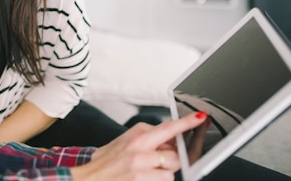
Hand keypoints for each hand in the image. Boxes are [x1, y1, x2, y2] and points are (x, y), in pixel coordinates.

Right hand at [70, 111, 206, 180]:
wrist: (89, 177)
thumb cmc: (108, 161)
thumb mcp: (126, 141)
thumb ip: (148, 138)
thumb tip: (172, 141)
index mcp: (137, 136)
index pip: (168, 127)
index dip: (187, 123)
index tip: (200, 117)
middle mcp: (139, 149)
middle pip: (174, 154)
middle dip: (170, 161)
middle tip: (156, 162)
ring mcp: (140, 166)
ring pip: (170, 172)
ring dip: (163, 174)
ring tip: (146, 172)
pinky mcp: (140, 180)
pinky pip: (163, 180)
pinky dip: (157, 180)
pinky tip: (143, 178)